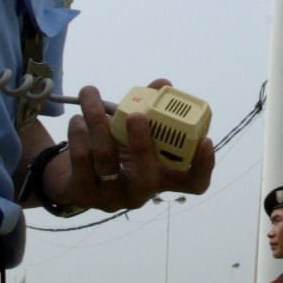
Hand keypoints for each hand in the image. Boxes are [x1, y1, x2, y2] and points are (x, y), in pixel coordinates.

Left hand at [40, 81, 216, 214]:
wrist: (78, 177)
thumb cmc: (118, 149)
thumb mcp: (136, 131)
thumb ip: (152, 107)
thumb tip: (163, 84)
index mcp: (164, 177)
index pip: (194, 183)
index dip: (204, 165)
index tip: (205, 140)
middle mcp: (143, 191)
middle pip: (147, 177)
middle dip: (142, 145)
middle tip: (137, 115)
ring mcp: (113, 197)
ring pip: (106, 160)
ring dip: (98, 122)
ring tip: (90, 95)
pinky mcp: (85, 194)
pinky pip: (82, 161)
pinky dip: (78, 134)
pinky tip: (77, 120)